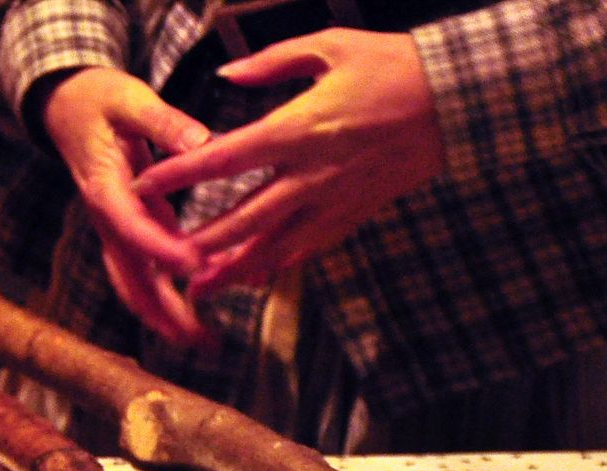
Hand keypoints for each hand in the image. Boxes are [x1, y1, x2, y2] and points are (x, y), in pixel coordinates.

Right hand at [41, 67, 214, 346]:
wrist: (68, 109)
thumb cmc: (100, 100)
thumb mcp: (130, 99)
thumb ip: (163, 122)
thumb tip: (201, 142)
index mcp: (104, 188)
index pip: (130, 226)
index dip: (159, 249)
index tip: (192, 266)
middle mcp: (107, 219)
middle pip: (129, 275)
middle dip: (160, 310)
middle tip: (194, 337)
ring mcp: (116, 230)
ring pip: (136, 283)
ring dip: (165, 314)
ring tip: (202, 341)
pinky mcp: (129, 231)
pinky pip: (147, 270)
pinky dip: (171, 292)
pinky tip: (202, 304)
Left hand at [132, 30, 445, 296]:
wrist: (464, 100)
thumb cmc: (397, 65)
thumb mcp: (334, 45)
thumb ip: (273, 60)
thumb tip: (228, 71)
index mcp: (298, 128)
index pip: (223, 157)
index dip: (178, 175)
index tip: (143, 185)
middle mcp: (311, 172)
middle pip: (242, 217)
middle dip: (200, 243)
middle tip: (163, 261)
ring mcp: (335, 198)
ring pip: (275, 244)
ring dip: (234, 269)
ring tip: (200, 288)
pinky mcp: (356, 212)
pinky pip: (309, 246)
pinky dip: (278, 265)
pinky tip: (254, 278)